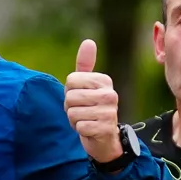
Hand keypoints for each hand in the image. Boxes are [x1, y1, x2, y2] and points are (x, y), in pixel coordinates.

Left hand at [66, 39, 121, 163]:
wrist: (105, 138)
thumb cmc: (92, 108)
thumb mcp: (88, 85)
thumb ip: (86, 64)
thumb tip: (89, 41)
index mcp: (104, 80)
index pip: (71, 80)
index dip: (69, 92)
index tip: (81, 98)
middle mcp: (110, 94)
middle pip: (70, 97)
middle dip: (70, 107)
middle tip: (82, 111)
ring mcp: (109, 112)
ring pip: (73, 112)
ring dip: (74, 120)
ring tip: (86, 120)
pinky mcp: (105, 128)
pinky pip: (79, 126)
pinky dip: (80, 130)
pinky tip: (89, 130)